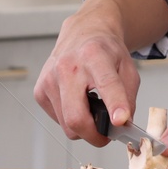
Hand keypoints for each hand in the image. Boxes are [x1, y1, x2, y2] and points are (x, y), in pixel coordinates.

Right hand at [34, 11, 140, 147]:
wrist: (83, 33)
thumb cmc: (105, 51)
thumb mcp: (128, 68)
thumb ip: (128, 98)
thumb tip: (121, 126)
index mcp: (95, 55)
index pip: (106, 83)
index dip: (115, 104)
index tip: (120, 121)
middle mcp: (67, 66)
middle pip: (76, 117)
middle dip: (94, 135)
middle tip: (106, 135)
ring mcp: (49, 79)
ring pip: (67, 125)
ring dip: (83, 127)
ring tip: (92, 110)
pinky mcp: (39, 91)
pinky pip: (58, 120)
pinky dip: (70, 119)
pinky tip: (77, 102)